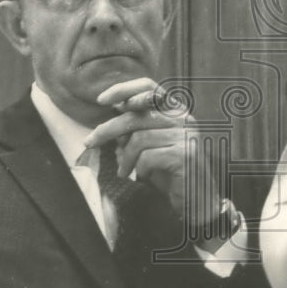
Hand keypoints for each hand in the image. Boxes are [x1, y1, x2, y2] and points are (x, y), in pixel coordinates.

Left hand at [84, 78, 220, 227]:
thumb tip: (113, 114)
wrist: (197, 200)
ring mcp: (186, 135)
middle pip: (135, 115)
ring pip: (138, 139)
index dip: (123, 89)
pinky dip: (139, 170)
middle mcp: (183, 118)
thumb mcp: (150, 146)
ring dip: (125, 159)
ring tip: (124, 172)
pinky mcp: (185, 154)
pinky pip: (148, 157)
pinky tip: (142, 178)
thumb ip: (135, 129)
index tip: (101, 100)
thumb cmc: (170, 172)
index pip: (149, 87)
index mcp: (175, 110)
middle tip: (89, 142)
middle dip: (106, 130)